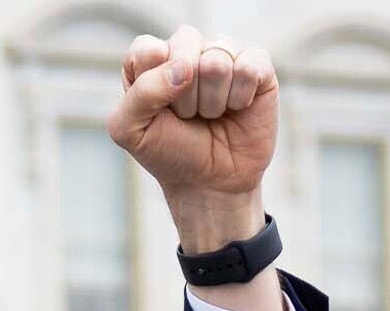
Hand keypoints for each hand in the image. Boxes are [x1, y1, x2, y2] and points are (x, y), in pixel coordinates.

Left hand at [107, 27, 278, 248]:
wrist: (210, 184)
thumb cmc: (168, 153)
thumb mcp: (131, 131)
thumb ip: (141, 93)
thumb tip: (185, 67)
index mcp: (150, 60)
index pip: (147, 48)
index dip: (152, 84)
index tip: (157, 112)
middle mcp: (187, 50)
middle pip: (184, 48)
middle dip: (184, 96)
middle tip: (188, 117)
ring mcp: (223, 55)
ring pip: (216, 60)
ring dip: (212, 102)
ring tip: (211, 115)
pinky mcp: (257, 67)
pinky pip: (249, 67)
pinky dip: (240, 98)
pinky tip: (237, 109)